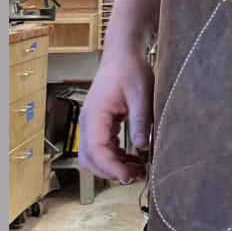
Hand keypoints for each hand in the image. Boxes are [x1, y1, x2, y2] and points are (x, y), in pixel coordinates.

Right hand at [78, 47, 153, 182]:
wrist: (123, 54)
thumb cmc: (131, 69)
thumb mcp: (141, 94)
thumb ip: (140, 120)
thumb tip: (142, 146)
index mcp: (95, 114)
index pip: (96, 150)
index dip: (111, 167)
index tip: (128, 176)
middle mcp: (88, 121)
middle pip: (89, 158)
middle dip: (110, 171)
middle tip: (135, 176)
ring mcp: (92, 123)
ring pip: (94, 155)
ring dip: (112, 166)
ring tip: (138, 171)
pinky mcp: (100, 123)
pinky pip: (102, 147)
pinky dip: (115, 157)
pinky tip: (133, 159)